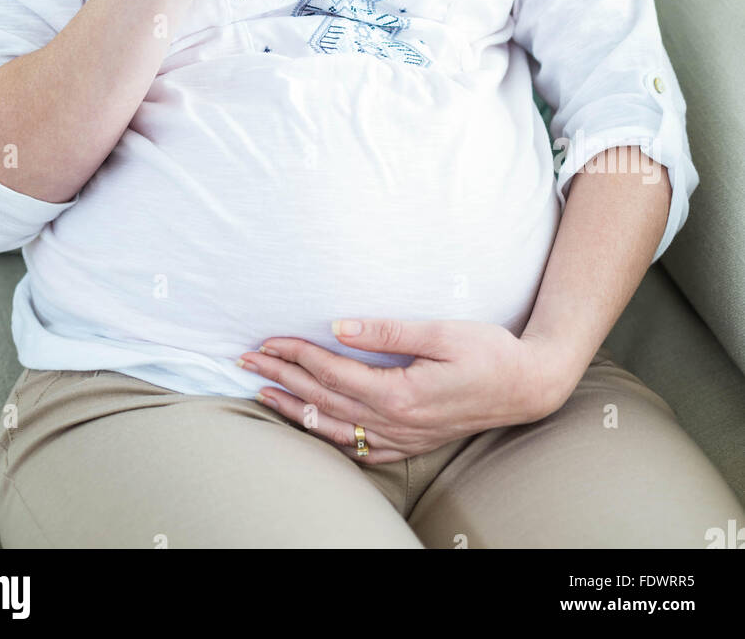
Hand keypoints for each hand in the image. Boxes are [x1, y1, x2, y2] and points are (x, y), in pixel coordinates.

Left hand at [237, 319, 560, 463]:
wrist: (528, 385)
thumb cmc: (489, 351)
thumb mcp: (440, 332)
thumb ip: (386, 331)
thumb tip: (337, 325)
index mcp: (400, 392)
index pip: (332, 372)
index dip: (296, 354)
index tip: (267, 339)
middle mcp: (397, 421)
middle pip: (325, 399)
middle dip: (282, 378)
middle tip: (246, 361)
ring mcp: (404, 436)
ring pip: (336, 428)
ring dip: (296, 408)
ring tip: (263, 391)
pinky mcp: (413, 441)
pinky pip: (361, 448)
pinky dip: (331, 436)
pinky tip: (314, 426)